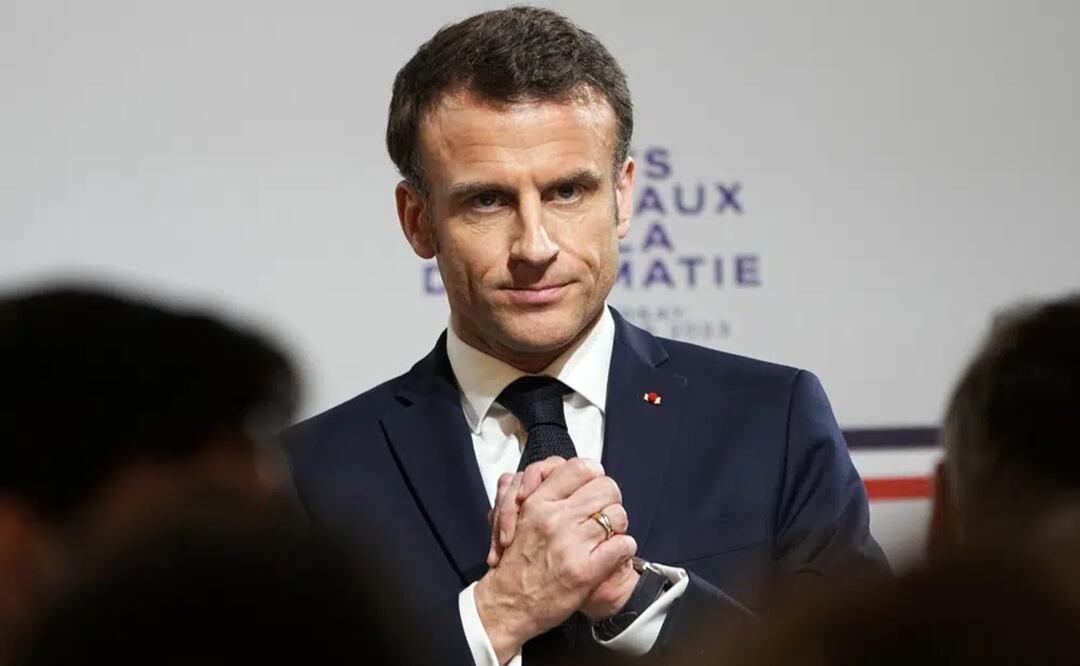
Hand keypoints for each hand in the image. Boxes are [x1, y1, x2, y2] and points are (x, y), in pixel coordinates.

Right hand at [474, 458, 636, 662]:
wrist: (507, 604)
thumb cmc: (514, 561)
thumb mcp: (518, 515)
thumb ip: (536, 489)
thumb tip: (558, 469)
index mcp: (538, 502)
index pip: (581, 467)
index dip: (593, 476)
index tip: (592, 488)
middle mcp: (555, 519)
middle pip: (606, 488)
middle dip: (610, 498)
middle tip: (604, 511)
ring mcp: (571, 544)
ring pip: (618, 515)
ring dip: (617, 526)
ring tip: (607, 535)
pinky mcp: (586, 571)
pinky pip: (622, 546)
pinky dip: (623, 549)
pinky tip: (612, 554)